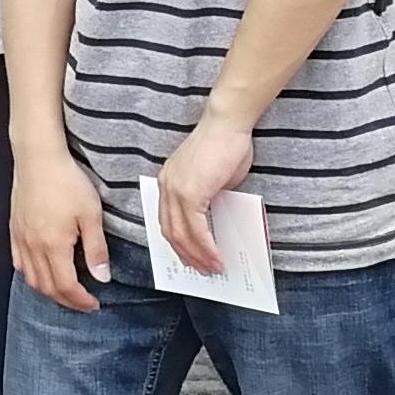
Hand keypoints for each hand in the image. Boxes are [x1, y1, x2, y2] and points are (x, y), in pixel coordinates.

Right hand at [9, 148, 108, 311]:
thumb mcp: (91, 214)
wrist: (38, 158)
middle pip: (47, 287)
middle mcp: (33, 247)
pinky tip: (42, 273)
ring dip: (49, 291)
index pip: (66, 286)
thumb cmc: (67, 181)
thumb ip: (96, 249)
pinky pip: (19, 262)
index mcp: (53, 245)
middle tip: (84, 303)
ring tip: (66, 291)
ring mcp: (21, 239)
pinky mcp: (14, 229)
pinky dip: (31, 275)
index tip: (94, 304)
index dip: (81, 301)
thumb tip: (102, 277)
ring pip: (31, 278)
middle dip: (67, 301)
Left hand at [151, 113, 255, 279]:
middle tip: (202, 270)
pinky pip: (196, 230)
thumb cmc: (226, 144)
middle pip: (170, 231)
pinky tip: (216, 257)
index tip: (190, 257)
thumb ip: (210, 198)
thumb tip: (216, 219)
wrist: (227, 124)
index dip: (179, 242)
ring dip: (198, 256)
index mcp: (169, 181)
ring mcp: (176, 191)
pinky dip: (206, 247)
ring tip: (213, 269)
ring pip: (181, 234)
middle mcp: (167, 187)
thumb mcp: (215, 178)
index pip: (168, 219)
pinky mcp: (190, 193)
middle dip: (187, 255)